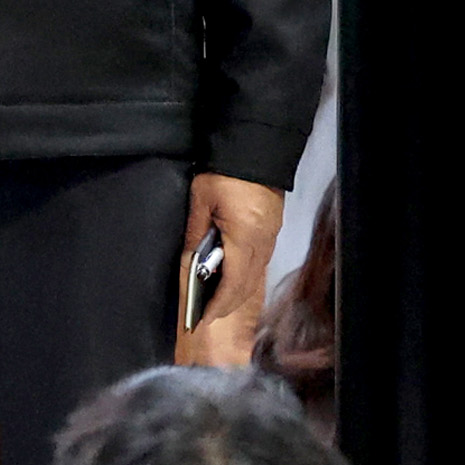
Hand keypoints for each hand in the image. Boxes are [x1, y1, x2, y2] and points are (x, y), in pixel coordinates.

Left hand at [175, 173, 284, 368]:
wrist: (254, 145)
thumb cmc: (224, 171)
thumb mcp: (201, 202)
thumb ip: (196, 236)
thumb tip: (191, 265)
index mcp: (244, 236)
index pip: (233, 283)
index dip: (218, 305)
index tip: (204, 319)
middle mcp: (263, 241)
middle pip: (247, 284)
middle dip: (228, 304)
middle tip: (208, 316)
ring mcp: (271, 234)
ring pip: (256, 273)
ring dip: (237, 290)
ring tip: (217, 300)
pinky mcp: (273, 226)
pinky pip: (260, 259)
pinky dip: (246, 274)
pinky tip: (232, 275)